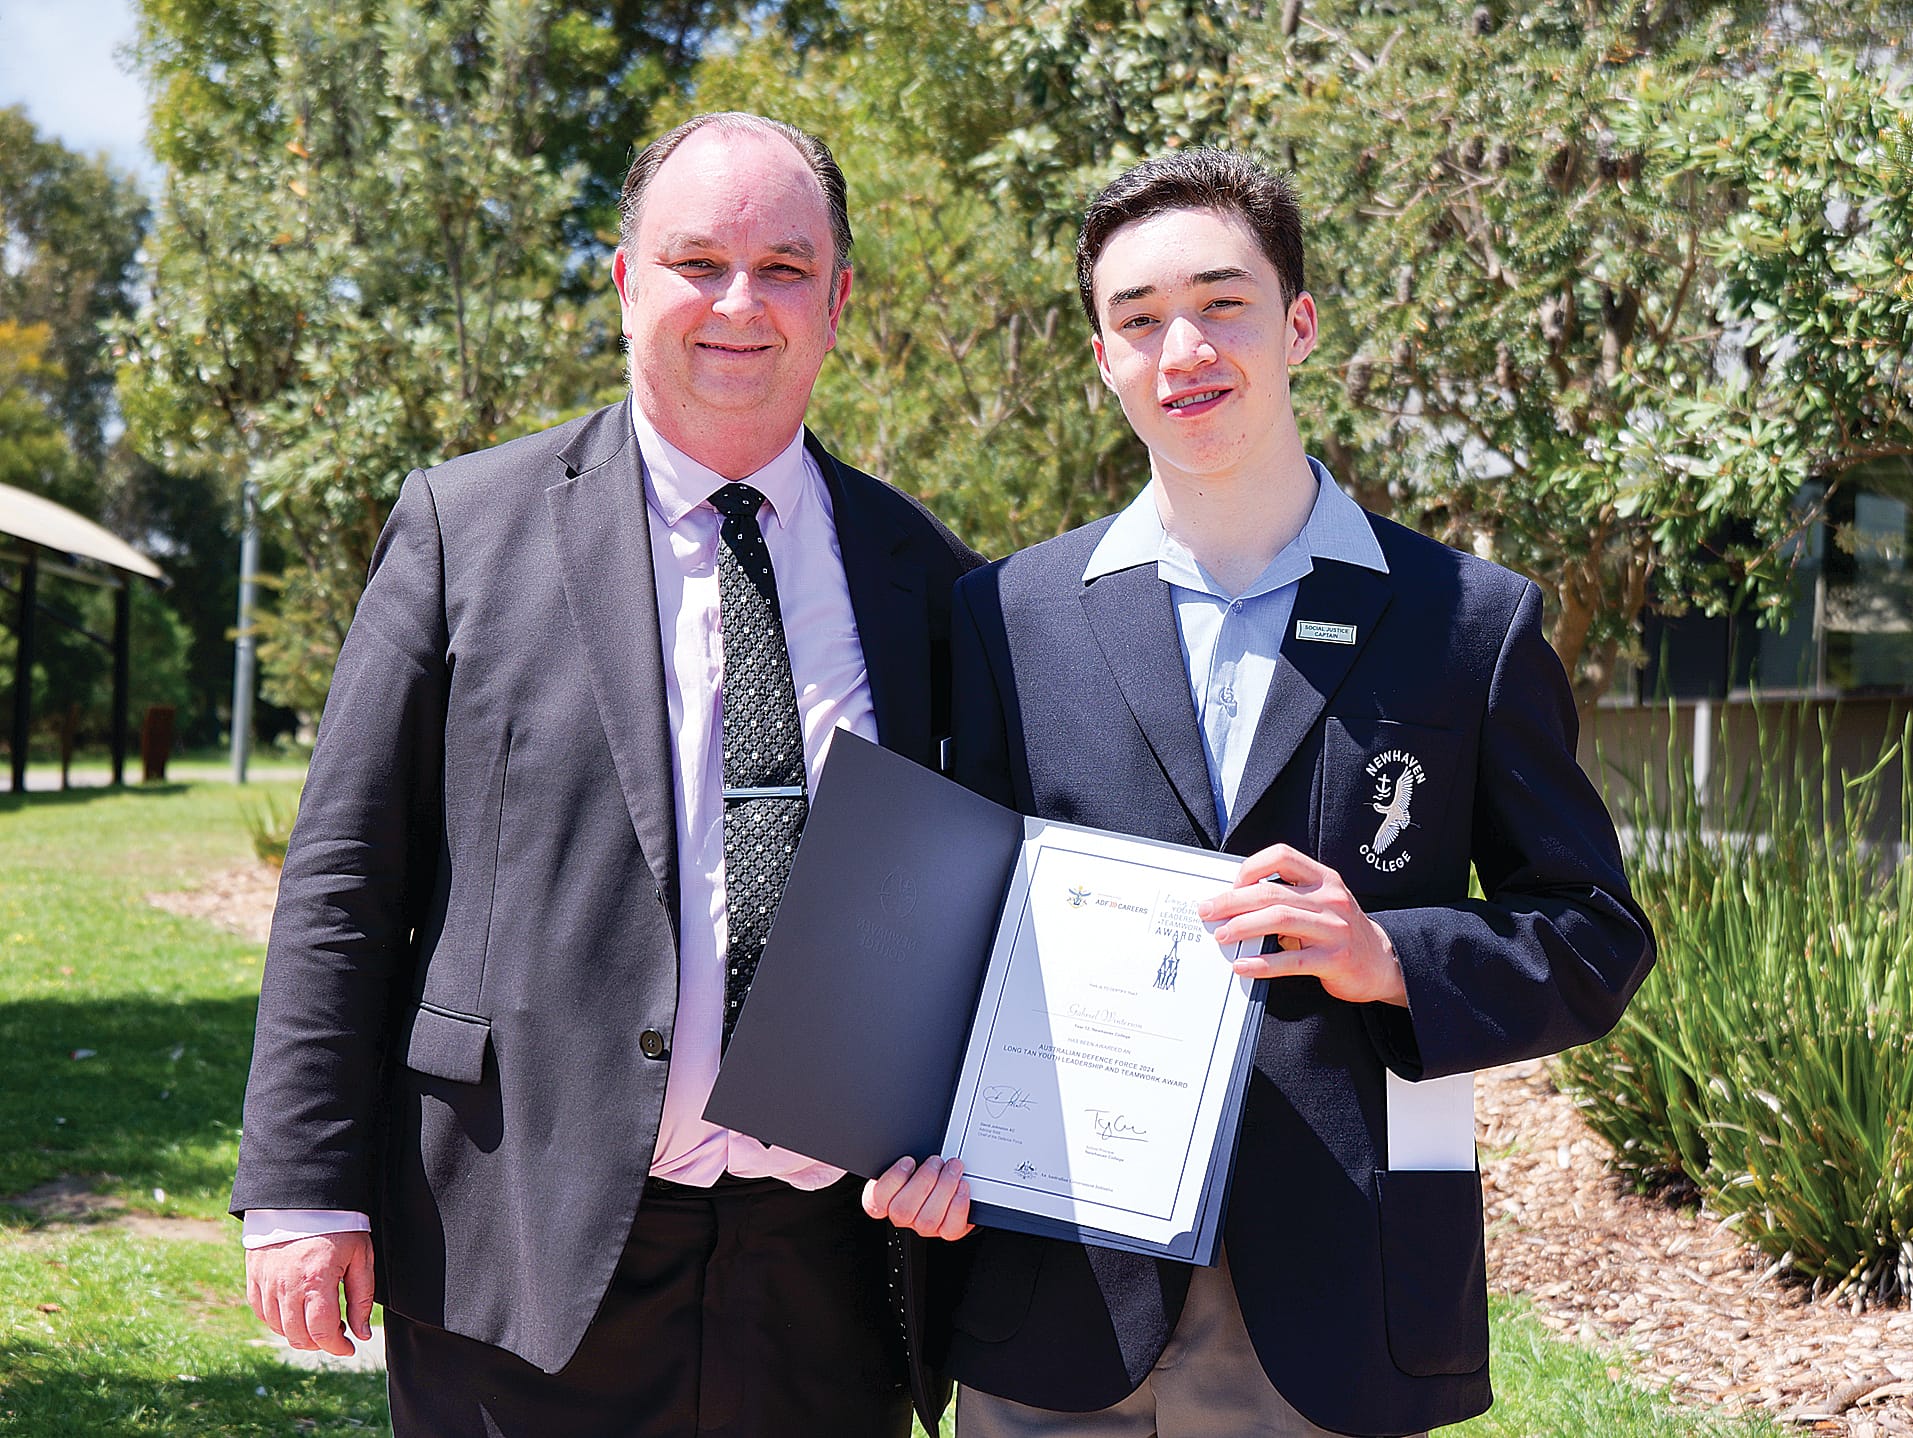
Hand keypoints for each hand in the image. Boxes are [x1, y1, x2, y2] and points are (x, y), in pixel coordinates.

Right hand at [244, 1231, 375, 1356]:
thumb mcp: (361, 1256)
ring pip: (279, 1328)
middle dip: (320, 1343)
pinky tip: (295, 1313)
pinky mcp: (254, 1276)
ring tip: (318, 1320)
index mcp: (317, 1279)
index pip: (322, 1331)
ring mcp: (267, 1281)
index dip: (336, 1347)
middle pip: (299, 1335)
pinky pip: (261, 1313)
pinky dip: (278, 1321)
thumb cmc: (339, 1226)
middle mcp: (287, 1285)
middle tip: (336, 1332)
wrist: (304, 1197)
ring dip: (299, 1334)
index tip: (349, 1347)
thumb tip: (361, 1334)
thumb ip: (361, 1297)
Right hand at [862, 1155, 972, 1240]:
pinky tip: (962, 1186)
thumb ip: (905, 1154)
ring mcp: (924, 1226)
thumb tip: (907, 1143)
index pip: (877, 1198)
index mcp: (885, 1199)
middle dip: (924, 1180)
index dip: (893, 1179)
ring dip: (944, 1189)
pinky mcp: (947, 1231)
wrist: (946, 1185)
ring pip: (927, 1220)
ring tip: (953, 1168)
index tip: (909, 1160)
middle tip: (936, 1161)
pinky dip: (958, 1205)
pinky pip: (950, 1228)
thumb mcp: (910, 1158)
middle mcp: (903, 1216)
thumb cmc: (922, 1170)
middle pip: (903, 1210)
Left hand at [1198, 843, 1407, 1006]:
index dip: (1252, 867)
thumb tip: (1235, 903)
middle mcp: (1330, 899)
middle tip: (1208, 911)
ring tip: (1222, 935)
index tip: (1232, 885)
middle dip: (1232, 901)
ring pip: (1279, 919)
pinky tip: (1242, 965)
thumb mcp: (1321, 903)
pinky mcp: (1335, 960)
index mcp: (1324, 879)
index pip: (1282, 856)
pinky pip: (1291, 960)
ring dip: (1243, 927)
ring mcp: (1334, 929)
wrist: (1383, 962)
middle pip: (1271, 891)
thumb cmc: (1340, 931)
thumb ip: (1288, 897)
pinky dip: (1262, 963)